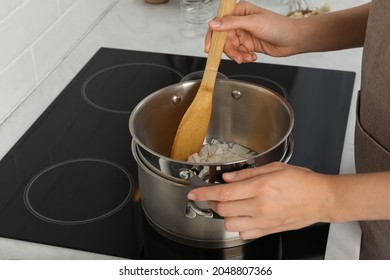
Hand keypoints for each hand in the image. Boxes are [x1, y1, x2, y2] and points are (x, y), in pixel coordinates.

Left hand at [187, 162, 330, 239]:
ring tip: (229, 205)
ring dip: (224, 215)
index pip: (223, 194)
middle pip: (222, 210)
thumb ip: (248, 173)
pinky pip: (244, 233)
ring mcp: (264, 221)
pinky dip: (237, 226)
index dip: (204, 194)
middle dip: (212, 203)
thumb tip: (228, 178)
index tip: (194, 194)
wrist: (322, 199)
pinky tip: (242, 216)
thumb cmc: (302, 182)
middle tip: (214, 196)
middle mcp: (260, 207)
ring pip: (230, 224)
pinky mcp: (268, 230)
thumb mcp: (275, 168)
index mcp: (260, 188)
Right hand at [204, 1, 298, 62]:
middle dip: (230, 50)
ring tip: (248, 57)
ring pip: (231, 49)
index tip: (208, 49)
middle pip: (224, 40)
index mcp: (239, 12)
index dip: (212, 37)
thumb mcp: (252, 23)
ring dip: (238, 55)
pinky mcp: (248, 45)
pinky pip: (239, 53)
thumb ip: (231, 23)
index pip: (219, 24)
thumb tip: (213, 24)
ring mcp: (244, 34)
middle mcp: (239, 22)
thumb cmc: (278, 26)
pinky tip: (253, 56)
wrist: (293, 39)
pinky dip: (244, 57)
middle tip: (238, 57)